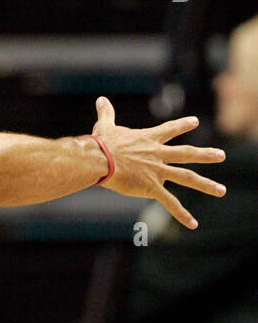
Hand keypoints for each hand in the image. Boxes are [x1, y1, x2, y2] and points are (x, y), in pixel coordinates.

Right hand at [92, 96, 224, 229]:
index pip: (169, 130)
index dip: (182, 125)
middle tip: (221, 155)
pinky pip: (170, 202)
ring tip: (221, 190)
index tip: (195, 122)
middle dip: (206, 155)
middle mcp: (158, 154)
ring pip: (187, 178)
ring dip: (205, 185)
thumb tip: (100, 99)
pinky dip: (182, 214)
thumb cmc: (102, 143)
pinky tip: (193, 223)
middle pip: (187, 153)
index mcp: (149, 139)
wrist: (101, 159)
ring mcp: (157, 171)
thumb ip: (106, 113)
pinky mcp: (151, 187)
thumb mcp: (105, 126)